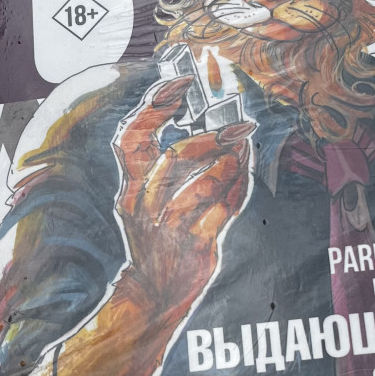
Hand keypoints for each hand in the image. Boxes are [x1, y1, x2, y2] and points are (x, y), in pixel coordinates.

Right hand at [113, 76, 253, 309]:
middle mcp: (145, 204)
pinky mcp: (194, 244)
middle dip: (211, 137)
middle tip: (239, 125)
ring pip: (203, 184)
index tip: (180, 82)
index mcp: (131, 187)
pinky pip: (222, 209)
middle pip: (175, 158)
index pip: (130, 138)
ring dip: (230, 164)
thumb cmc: (157, 238)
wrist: (152, 293)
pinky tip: (242, 181)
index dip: (153, 106)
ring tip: (244, 154)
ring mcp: (169, 226)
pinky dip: (237, 191)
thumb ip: (165, 167)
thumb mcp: (145, 201)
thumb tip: (208, 124)